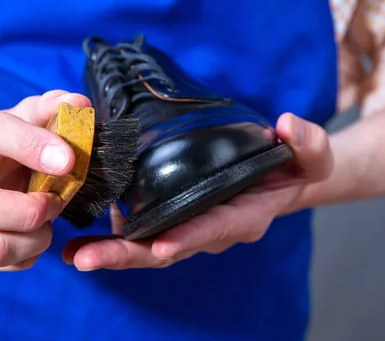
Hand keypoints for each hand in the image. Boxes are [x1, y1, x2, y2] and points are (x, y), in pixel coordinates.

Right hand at [0, 90, 90, 270]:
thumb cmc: (5, 144)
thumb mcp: (26, 118)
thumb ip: (53, 108)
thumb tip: (78, 103)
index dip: (33, 145)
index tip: (69, 159)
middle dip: (30, 211)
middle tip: (54, 202)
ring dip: (34, 239)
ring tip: (46, 221)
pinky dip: (27, 254)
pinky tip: (32, 233)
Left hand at [62, 113, 332, 270]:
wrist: (278, 179)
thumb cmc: (292, 166)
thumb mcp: (311, 154)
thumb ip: (307, 142)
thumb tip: (287, 126)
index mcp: (244, 215)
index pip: (215, 227)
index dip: (189, 237)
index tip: (159, 244)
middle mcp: (213, 229)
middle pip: (169, 247)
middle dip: (129, 255)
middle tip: (86, 259)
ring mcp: (191, 227)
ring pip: (149, 245)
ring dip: (112, 252)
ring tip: (72, 254)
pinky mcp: (174, 217)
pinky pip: (143, 232)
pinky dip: (113, 238)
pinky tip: (79, 236)